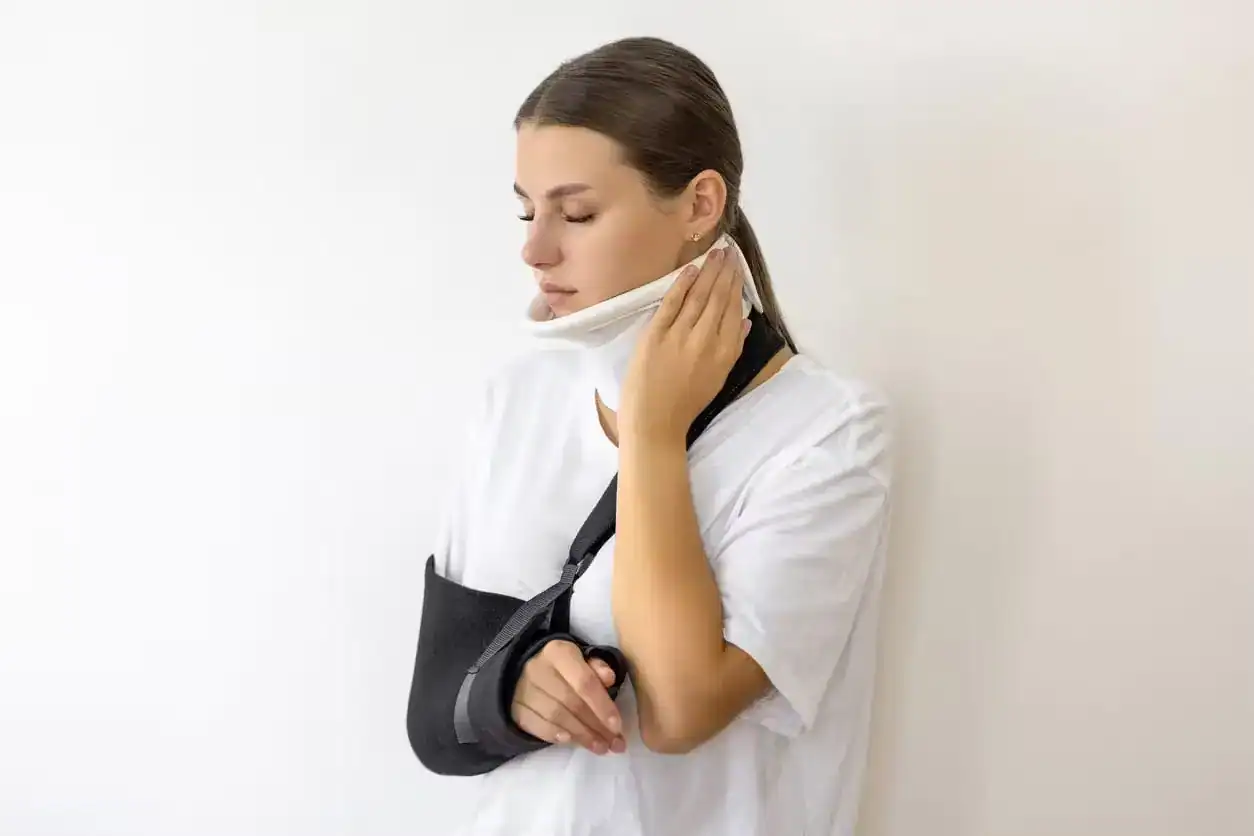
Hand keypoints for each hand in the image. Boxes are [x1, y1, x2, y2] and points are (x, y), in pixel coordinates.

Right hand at [510, 639, 626, 754]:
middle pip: (572, 703)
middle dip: (596, 726)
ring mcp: (522, 689)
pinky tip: (569, 741)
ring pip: (556, 716)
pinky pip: (535, 725)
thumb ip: (597, 668)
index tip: (618, 726)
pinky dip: (553, 735)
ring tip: (600, 747)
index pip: (584, 682)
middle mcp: (538, 669)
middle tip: (615, 744)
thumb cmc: (561, 666)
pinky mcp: (514, 706)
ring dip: (581, 735)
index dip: (602, 706)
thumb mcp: (581, 659)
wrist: (521, 668)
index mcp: (559, 652)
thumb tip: (609, 679)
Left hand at [620, 246, 746, 444]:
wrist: (654, 421)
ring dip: (708, 272)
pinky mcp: (656, 334)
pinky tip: (691, 269)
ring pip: (698, 296)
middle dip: (725, 271)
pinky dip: (682, 284)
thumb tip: (745, 322)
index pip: (733, 310)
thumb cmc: (686, 403)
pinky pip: (672, 302)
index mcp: (724, 352)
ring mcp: (680, 335)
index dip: (736, 285)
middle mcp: (706, 340)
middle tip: (728, 250)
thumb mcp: (718, 378)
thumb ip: (732, 348)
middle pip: (718, 298)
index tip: (737, 266)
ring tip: (715, 253)